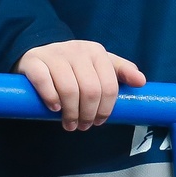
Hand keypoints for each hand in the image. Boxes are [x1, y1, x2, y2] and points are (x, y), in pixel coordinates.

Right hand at [17, 40, 144, 129]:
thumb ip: (121, 72)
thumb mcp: (100, 65)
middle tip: (83, 126)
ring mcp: (54, 55)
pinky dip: (51, 98)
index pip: (109, 86)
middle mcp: (77, 50)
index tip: (99, 121)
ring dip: (70, 113)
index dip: (106, 109)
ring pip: (68, 89)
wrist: (39, 53)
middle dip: (88, 114)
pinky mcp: (34, 62)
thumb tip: (141, 82)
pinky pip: (44, 82)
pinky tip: (54, 108)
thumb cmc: (74, 65)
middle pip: (90, 90)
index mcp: (96, 52)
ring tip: (69, 124)